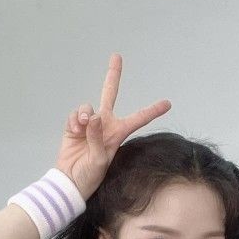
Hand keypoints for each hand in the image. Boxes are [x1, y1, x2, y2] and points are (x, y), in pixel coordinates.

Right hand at [56, 54, 170, 198]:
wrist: (70, 181)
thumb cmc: (91, 175)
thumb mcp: (100, 160)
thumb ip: (96, 137)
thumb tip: (93, 116)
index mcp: (118, 133)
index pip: (138, 118)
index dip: (152, 111)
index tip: (168, 103)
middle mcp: (105, 124)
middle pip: (110, 94)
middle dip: (113, 75)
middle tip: (116, 57)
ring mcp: (88, 124)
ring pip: (88, 106)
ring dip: (84, 114)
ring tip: (82, 125)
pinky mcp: (73, 126)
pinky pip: (75, 115)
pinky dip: (74, 120)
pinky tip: (75, 130)